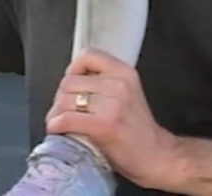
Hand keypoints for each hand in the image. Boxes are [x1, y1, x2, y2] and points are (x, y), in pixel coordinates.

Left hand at [46, 48, 180, 190]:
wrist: (156, 156)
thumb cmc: (138, 131)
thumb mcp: (126, 94)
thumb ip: (103, 83)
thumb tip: (71, 83)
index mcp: (125, 72)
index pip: (88, 55)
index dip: (73, 70)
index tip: (72, 86)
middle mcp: (119, 84)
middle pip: (70, 81)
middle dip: (61, 98)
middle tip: (64, 112)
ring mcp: (113, 104)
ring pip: (65, 100)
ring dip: (56, 114)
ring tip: (60, 123)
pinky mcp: (104, 125)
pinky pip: (67, 118)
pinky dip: (56, 125)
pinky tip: (59, 130)